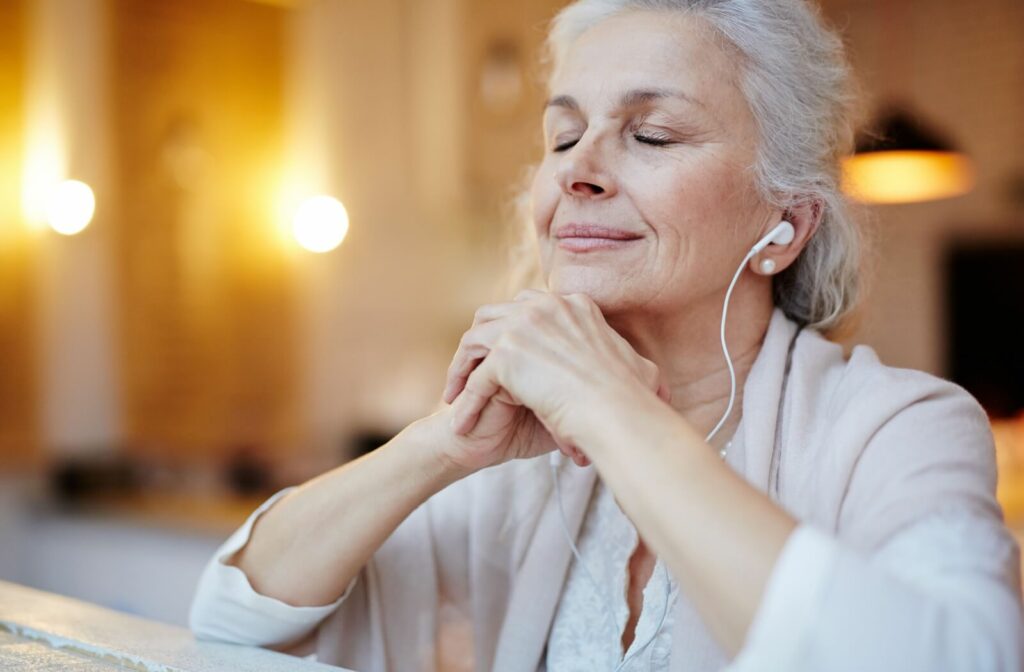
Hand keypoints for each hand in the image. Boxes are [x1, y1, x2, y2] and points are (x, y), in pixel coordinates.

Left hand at [444, 290, 669, 461]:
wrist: (620, 413)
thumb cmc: (633, 400)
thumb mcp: (639, 368)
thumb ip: (627, 362)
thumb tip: (650, 377)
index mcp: (573, 305)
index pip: (529, 308)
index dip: (512, 332)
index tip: (506, 358)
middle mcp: (546, 306)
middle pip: (495, 315)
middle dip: (480, 342)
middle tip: (471, 372)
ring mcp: (524, 326)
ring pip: (475, 340)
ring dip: (461, 368)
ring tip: (455, 396)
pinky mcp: (507, 354)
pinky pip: (476, 379)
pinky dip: (466, 402)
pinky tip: (462, 425)